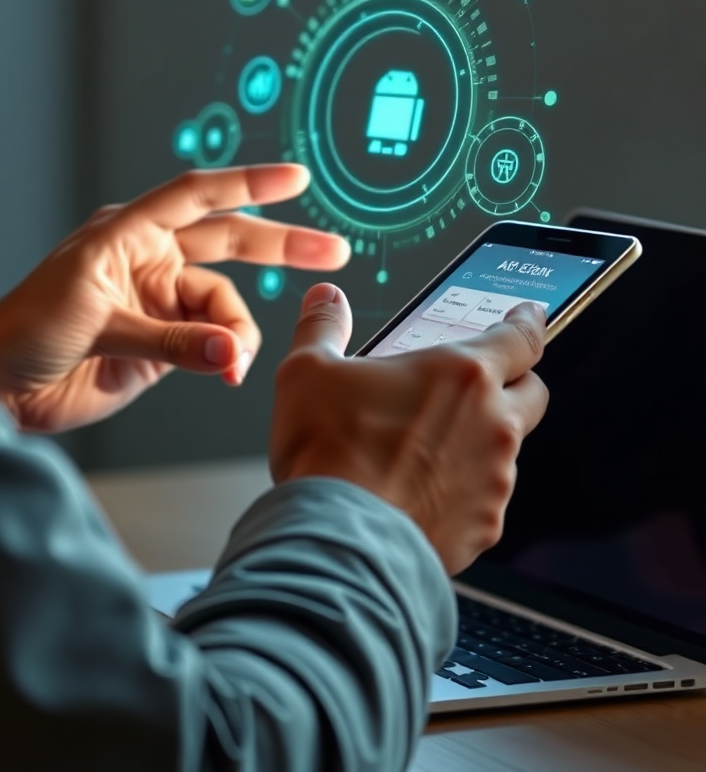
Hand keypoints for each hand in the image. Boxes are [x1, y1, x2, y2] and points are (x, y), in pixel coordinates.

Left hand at [0, 165, 350, 432]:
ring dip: (238, 331)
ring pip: (225, 306)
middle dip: (282, 245)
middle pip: (229, 243)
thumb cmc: (25, 329)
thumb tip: (231, 352)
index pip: (197, 196)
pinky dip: (228, 356)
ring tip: (234, 360)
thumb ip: (169, 340)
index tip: (294, 178)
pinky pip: (214, 344)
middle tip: (331, 251)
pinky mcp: (164, 346)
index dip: (248, 184)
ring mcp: (161, 304)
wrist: (1, 384)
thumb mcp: (96, 321)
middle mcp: (151, 261)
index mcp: (129, 232)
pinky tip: (230, 369)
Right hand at [269, 285, 548, 575]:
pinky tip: (417, 495)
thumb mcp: (306, 371)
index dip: (527, 322)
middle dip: (513, 383)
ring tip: (423, 450)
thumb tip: (325, 300)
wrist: (336, 539)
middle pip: (533, 393)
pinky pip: (484, 501)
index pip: (521, 337)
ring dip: (478, 443)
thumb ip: (322, 327)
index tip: (529, 315)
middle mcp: (492, 424)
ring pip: (507, 451)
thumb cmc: (327, 452)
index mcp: (461, 374)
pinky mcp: (484, 527)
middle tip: (474, 386)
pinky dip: (460, 493)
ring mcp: (494, 480)